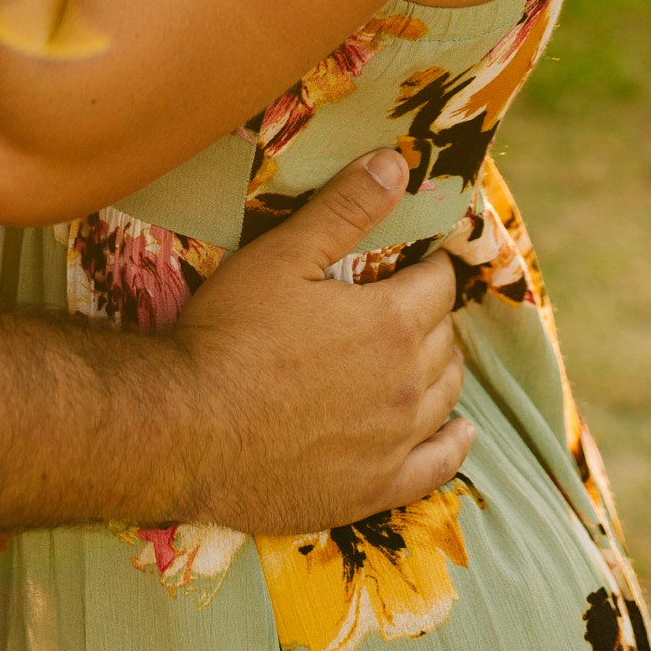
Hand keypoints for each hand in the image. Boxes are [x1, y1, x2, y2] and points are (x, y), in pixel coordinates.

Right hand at [173, 150, 471, 532]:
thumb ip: (344, 208)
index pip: (437, 283)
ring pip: (445, 394)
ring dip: (440, 366)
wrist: (190, 428)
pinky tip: (460, 431)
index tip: (416, 259)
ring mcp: (395, 441)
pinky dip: (454, 443)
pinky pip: (439, 465)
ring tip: (424, 351)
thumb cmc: (230, 333)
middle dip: (431, 312)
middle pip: (444, 337)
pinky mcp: (376, 487)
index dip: (428, 264)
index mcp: (391, 322)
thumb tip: (396, 163)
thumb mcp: (282, 255)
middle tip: (405, 300)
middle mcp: (407, 383)